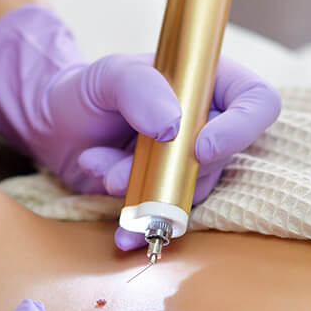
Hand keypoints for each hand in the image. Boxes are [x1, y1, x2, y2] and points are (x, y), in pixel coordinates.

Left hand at [0, 4, 281, 250]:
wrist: (54, 129)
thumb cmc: (86, 92)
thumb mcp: (107, 76)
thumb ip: (138, 89)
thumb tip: (173, 126)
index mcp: (208, 83)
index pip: (256, 102)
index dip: (240, 129)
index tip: (200, 148)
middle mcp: (206, 126)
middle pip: (219, 159)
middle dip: (167, 172)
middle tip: (117, 173)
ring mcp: (184, 164)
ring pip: (186, 192)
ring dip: (141, 194)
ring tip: (99, 173)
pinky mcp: (161, 194)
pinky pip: (164, 217)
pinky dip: (139, 227)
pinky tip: (119, 234)